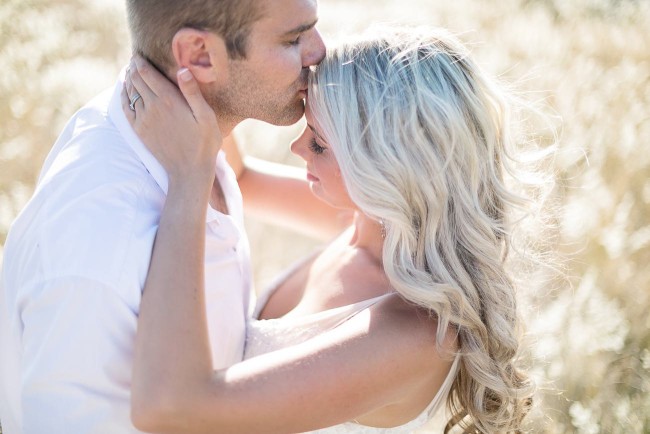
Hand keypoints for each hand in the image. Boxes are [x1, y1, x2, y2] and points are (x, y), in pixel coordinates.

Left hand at [121, 56, 221, 186]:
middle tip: (134, 59)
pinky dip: (123, 95)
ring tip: (130, 70)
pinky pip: (126, 107)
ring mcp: (143, 119)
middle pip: (136, 80)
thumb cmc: (204, 144)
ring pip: (130, 92)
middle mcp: (152, 107)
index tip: (139, 53)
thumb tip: (183, 69)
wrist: (188, 171)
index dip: (141, 61)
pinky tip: (124, 90)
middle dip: (134, 67)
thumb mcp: (206, 117)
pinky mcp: (139, 130)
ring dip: (128, 79)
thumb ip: (193, 92)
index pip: (147, 73)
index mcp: (169, 100)